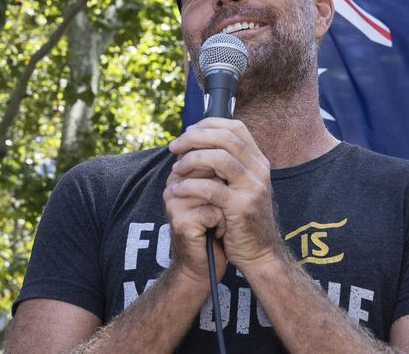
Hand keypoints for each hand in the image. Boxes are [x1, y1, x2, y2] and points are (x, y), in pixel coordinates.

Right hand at [164, 160, 226, 285]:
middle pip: (212, 168)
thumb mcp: (218, 193)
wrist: (204, 266)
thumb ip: (219, 169)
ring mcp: (174, 202)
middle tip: (225, 207)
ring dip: (227, 206)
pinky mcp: (180, 221)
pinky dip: (223, 223)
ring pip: (215, 189)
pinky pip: (214, 212)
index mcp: (181, 174)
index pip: (206, 152)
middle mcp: (173, 184)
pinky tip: (217, 233)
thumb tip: (235, 143)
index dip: (226, 171)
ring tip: (222, 219)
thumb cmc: (215, 227)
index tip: (228, 191)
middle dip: (227, 188)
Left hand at [167, 118, 282, 271]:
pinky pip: (211, 188)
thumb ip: (227, 164)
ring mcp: (253, 187)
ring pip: (219, 158)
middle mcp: (260, 170)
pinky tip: (176, 190)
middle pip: (226, 138)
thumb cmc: (242, 218)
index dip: (209, 124)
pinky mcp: (241, 207)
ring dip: (192, 160)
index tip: (187, 132)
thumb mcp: (240, 186)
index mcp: (258, 161)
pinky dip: (189, 186)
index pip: (235, 127)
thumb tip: (197, 141)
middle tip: (174, 147)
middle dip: (195, 138)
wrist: (259, 252)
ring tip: (176, 169)